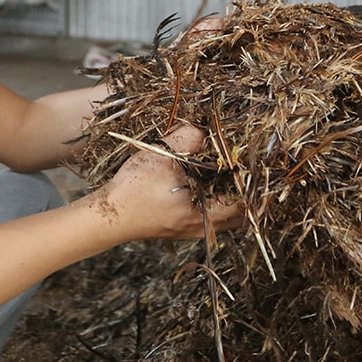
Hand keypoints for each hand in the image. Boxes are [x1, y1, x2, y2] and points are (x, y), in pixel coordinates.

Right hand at [97, 122, 242, 240]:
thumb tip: (204, 130)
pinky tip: (208, 180)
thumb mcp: (160, 157)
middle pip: (242, 212)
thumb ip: (186, 140)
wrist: (107, 216)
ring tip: (229, 169)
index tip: (254, 159)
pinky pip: (213, 215)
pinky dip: (217, 199)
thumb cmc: (133, 190)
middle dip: (247, 189)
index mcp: (205, 214)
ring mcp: (195, 231)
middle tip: (245, 164)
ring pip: (229, 215)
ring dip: (232, 194)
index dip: (253, 179)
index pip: (246, 200)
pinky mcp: (184, 228)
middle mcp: (205, 228)